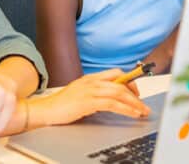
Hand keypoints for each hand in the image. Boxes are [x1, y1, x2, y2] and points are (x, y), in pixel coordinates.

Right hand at [31, 68, 150, 125]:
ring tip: (142, 111)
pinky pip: (112, 103)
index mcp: (90, 78)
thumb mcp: (81, 95)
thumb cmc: (61, 105)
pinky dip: (126, 109)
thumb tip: (111, 100)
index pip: (115, 73)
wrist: (46, 110)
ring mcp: (89, 90)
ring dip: (134, 103)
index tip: (137, 93)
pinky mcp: (88, 102)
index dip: (130, 81)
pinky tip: (132, 114)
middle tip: (143, 105)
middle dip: (136, 93)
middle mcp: (91, 81)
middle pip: (120, 82)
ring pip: (119, 92)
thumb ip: (94, 94)